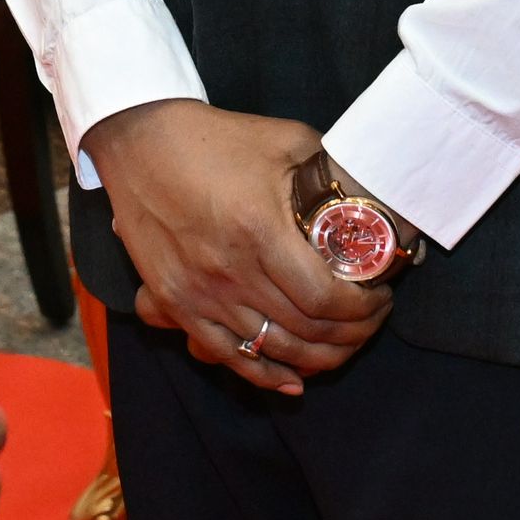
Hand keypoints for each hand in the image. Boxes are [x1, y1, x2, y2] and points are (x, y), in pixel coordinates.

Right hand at [86, 102, 387, 396]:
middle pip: (303, 330)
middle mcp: (229, 271)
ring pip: (272, 349)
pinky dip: (265, 374)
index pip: (323, 298)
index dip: (361, 310)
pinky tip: (295, 381)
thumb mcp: (285, 140)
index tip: (381, 298)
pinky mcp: (178, 303)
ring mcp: (200, 293)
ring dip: (318, 357)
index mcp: (258, 231)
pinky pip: (227, 355)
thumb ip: (329, 171)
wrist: (138, 143)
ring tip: (345, 343)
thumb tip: (370, 199)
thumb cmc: (214, 138)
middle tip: (372, 320)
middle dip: (351, 335)